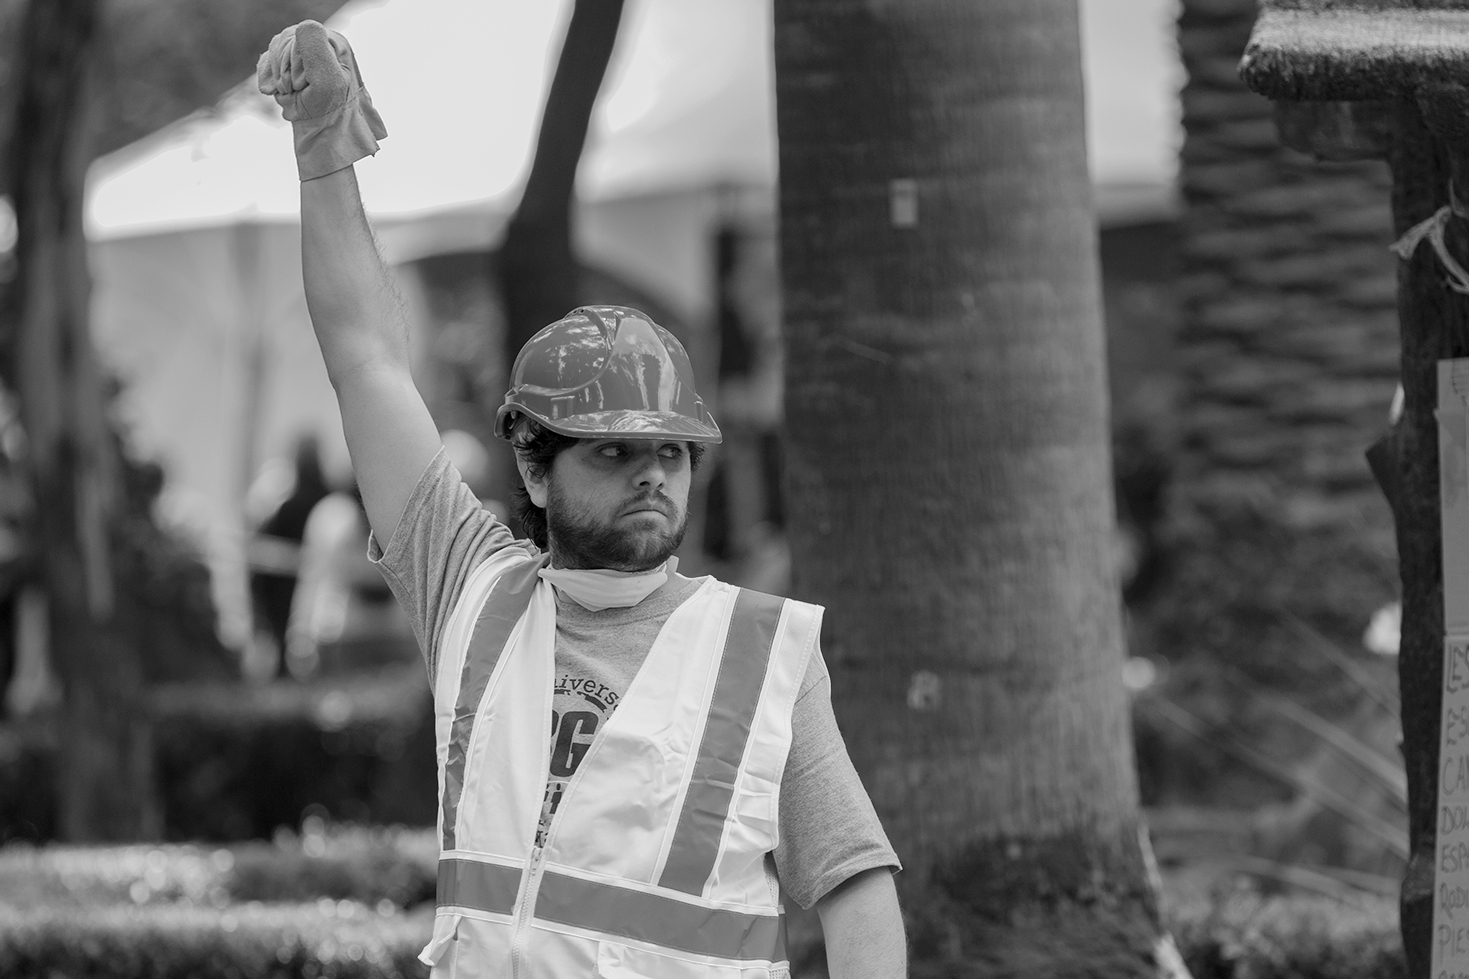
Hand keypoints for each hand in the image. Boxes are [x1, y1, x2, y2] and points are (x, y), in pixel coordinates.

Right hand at [256, 21, 386, 179]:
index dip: (291, 61)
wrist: (322, 138)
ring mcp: (308, 54)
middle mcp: (323, 44)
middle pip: (284, 42)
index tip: (301, 84)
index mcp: (335, 43)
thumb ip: (315, 49)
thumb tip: (305, 25)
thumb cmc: (328, 113)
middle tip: (295, 92)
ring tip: (291, 95)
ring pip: (274, 52)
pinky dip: (269, 79)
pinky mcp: (294, 65)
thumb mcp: (326, 81)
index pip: (297, 36)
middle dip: (282, 71)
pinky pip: (268, 62)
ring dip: (277, 77)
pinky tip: (276, 92)